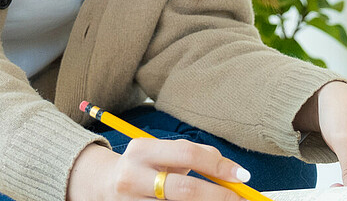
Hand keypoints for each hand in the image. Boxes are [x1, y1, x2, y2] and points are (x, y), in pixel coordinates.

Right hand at [67, 139, 252, 200]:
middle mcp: (132, 176)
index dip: (219, 166)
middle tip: (240, 199)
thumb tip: (233, 173)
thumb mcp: (163, 154)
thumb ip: (195, 156)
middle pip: (185, 189)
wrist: (104, 185)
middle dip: (219, 196)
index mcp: (142, 150)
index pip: (187, 154)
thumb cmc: (146, 167)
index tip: (242, 176)